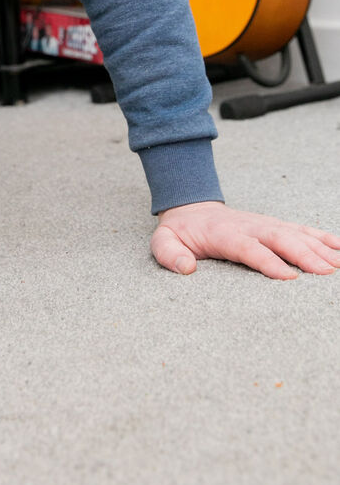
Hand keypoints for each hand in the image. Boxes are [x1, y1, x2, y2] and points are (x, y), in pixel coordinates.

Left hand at [151, 201, 339, 279]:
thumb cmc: (180, 232)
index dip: (268, 261)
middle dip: (303, 254)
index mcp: (223, 233)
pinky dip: (321, 236)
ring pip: (294, 233)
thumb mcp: (163, 242)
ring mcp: (263, 224)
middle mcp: (248, 226)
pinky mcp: (273, 225)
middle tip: (326, 272)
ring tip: (338, 264)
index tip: (289, 276)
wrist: (190, 208)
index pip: (248, 247)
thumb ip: (170, 254)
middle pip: (279, 238)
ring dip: (318, 247)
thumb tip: (187, 268)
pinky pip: (300, 229)